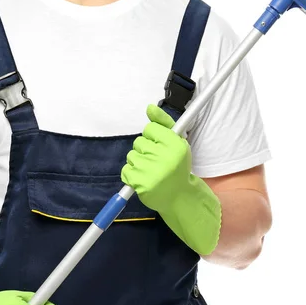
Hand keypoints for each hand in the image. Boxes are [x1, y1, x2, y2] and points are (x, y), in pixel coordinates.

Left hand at [121, 104, 220, 254]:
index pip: (150, 128)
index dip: (153, 138)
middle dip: (145, 150)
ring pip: (131, 155)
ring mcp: (152, 170)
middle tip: (157, 161)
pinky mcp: (141, 183)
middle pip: (139, 141)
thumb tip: (149, 107)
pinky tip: (144, 179)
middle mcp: (165, 156)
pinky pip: (126, 170)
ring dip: (138, 163)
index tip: (161, 147)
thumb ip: (163, 123)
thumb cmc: (177, 167)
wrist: (179, 197)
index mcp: (175, 144)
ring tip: (151, 171)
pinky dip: (131, 175)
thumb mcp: (176, 142)